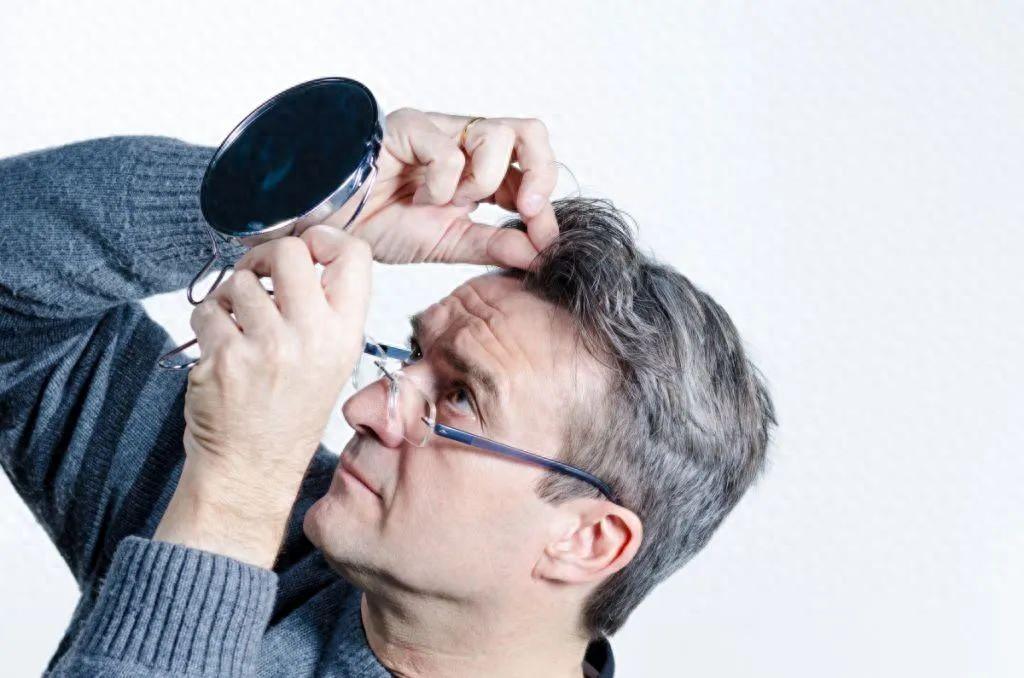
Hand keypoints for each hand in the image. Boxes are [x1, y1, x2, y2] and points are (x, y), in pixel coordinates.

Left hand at [154, 226, 370, 567]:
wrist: (251, 469)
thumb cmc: (287, 414)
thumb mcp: (332, 360)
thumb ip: (326, 308)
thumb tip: (303, 250)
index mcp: (346, 335)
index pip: (353, 255)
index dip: (325, 239)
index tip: (307, 248)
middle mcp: (313, 337)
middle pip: (289, 251)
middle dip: (265, 256)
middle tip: (258, 276)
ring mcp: (268, 347)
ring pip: (240, 280)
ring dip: (231, 297)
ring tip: (238, 327)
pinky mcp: (224, 358)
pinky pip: (207, 309)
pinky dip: (208, 322)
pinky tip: (220, 348)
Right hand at [324, 108, 559, 268]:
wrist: (330, 224)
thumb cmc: (377, 226)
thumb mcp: (448, 243)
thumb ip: (494, 245)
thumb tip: (540, 254)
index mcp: (478, 174)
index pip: (531, 171)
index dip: (545, 204)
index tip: (546, 240)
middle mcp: (465, 147)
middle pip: (529, 133)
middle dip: (539, 173)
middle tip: (529, 209)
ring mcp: (441, 131)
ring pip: (498, 135)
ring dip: (482, 181)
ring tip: (447, 201)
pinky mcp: (413, 124)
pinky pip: (450, 150)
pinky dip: (442, 183)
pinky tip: (418, 195)